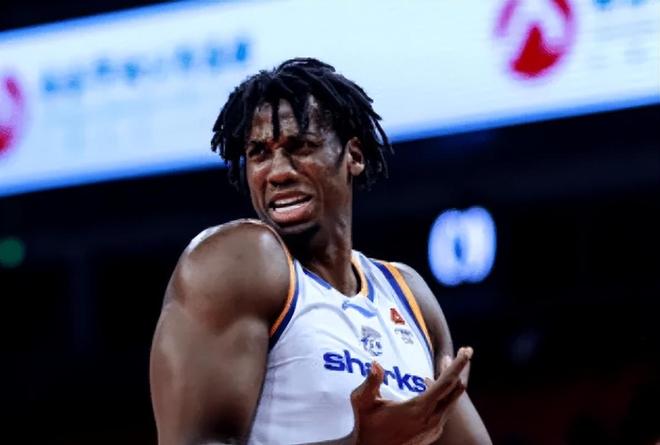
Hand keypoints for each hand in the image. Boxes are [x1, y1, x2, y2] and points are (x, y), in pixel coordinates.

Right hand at [349, 347, 472, 444]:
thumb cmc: (366, 427)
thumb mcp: (363, 402)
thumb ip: (371, 382)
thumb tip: (376, 363)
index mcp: (419, 409)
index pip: (446, 383)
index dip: (458, 365)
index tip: (467, 351)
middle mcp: (432, 419)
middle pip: (456, 389)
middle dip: (461, 369)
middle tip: (465, 350)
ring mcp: (435, 428)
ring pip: (452, 400)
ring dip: (452, 381)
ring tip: (447, 364)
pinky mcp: (433, 433)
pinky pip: (446, 409)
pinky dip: (445, 394)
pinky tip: (434, 386)